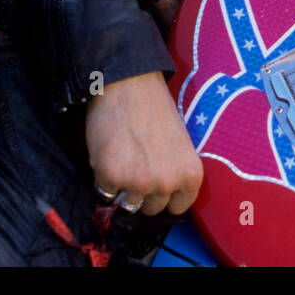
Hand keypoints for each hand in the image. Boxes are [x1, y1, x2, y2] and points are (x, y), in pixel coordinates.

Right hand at [85, 70, 201, 215]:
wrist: (130, 84)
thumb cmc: (156, 110)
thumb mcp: (180, 146)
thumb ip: (175, 173)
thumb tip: (162, 196)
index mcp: (191, 175)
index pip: (180, 207)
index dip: (166, 197)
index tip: (158, 186)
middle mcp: (167, 183)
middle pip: (153, 209)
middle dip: (144, 193)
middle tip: (138, 166)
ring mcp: (138, 183)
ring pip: (128, 204)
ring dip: (123, 187)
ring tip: (124, 157)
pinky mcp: (111, 178)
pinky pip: (105, 192)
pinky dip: (104, 178)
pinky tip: (110, 153)